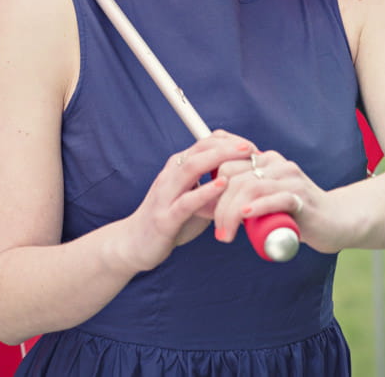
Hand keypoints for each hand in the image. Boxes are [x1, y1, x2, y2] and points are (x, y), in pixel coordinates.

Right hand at [121, 130, 256, 271]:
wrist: (133, 244)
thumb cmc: (168, 220)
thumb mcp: (193, 202)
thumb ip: (213, 192)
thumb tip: (243, 188)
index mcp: (177, 168)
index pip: (204, 144)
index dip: (228, 141)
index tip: (250, 146)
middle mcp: (170, 175)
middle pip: (199, 150)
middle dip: (227, 145)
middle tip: (251, 147)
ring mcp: (165, 195)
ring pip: (191, 168)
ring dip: (218, 159)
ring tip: (241, 156)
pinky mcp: (165, 218)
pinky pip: (186, 201)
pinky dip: (205, 191)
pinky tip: (222, 185)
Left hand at [213, 150, 341, 253]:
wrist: (336, 221)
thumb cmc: (296, 213)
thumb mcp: (267, 199)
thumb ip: (246, 195)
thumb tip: (211, 204)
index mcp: (264, 160)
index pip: (227, 165)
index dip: (212, 189)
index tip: (205, 213)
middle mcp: (276, 163)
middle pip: (234, 177)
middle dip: (219, 206)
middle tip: (219, 232)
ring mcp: (290, 178)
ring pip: (251, 187)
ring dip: (232, 213)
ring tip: (226, 235)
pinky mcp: (302, 197)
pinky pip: (277, 198)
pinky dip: (259, 207)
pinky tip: (246, 215)